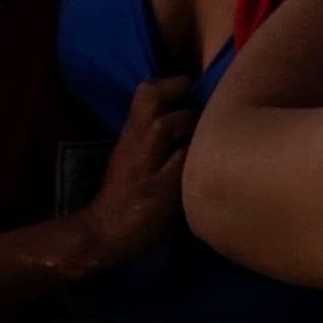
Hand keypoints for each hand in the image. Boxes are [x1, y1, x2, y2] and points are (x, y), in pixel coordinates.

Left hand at [70, 74, 195, 270]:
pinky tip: (182, 138)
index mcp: (145, 138)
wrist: (101, 236)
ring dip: (170, 102)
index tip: (220, 108)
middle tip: (201, 95)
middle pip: (149, 92)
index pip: (172, 108)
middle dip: (175, 87)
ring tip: (197, 114)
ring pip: (146, 106)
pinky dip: (166, 119)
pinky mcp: (129, 155)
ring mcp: (129, 143)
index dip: (196, 107)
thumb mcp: (168, 191)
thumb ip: (185, 158)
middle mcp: (134, 133)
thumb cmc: (138, 215)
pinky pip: (148, 123)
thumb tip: (202, 134)